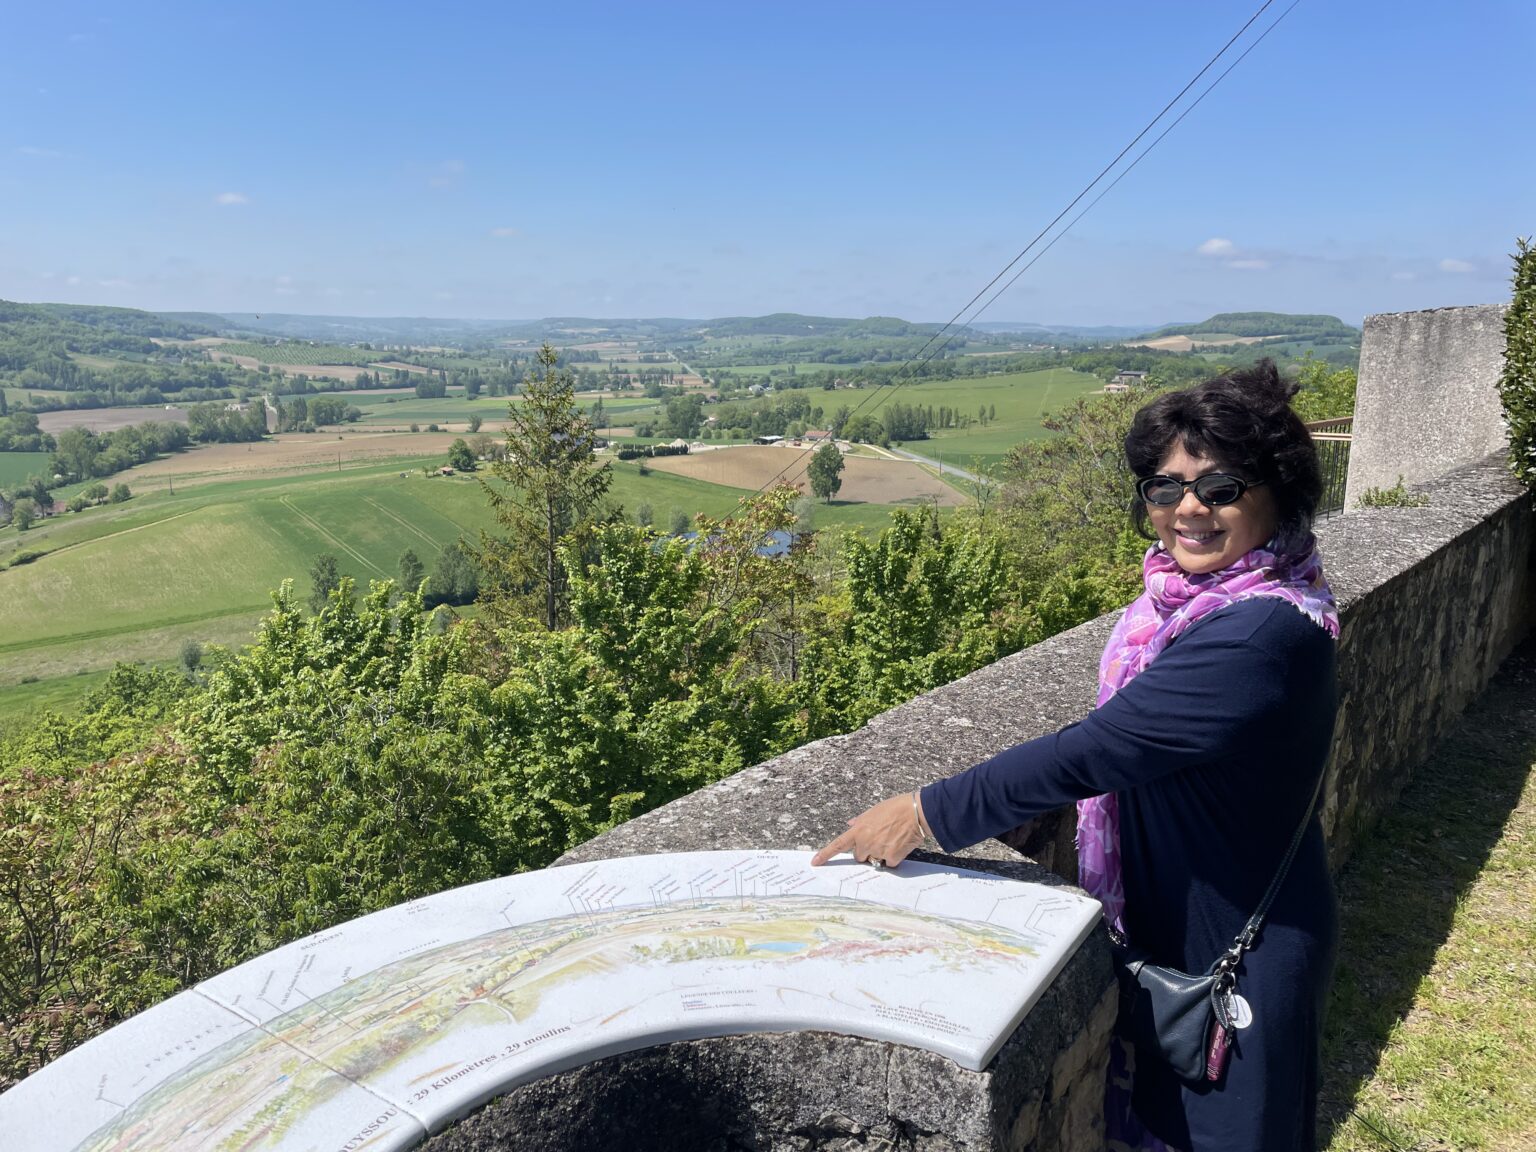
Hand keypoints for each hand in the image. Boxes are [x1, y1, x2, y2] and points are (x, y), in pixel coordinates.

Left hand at [811, 791, 930, 867]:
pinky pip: (888, 863)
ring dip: (880, 854)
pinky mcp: (891, 857)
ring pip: (874, 860)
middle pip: (859, 856)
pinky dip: (894, 857)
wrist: (916, 812)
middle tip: (880, 838)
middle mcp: (866, 842)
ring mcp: (878, 850)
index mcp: (859, 829)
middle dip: (866, 851)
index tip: (815, 862)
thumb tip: (850, 825)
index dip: (826, 854)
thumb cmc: (895, 808)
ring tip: (892, 838)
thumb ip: (860, 821)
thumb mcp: (873, 810)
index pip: (838, 844)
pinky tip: (900, 844)